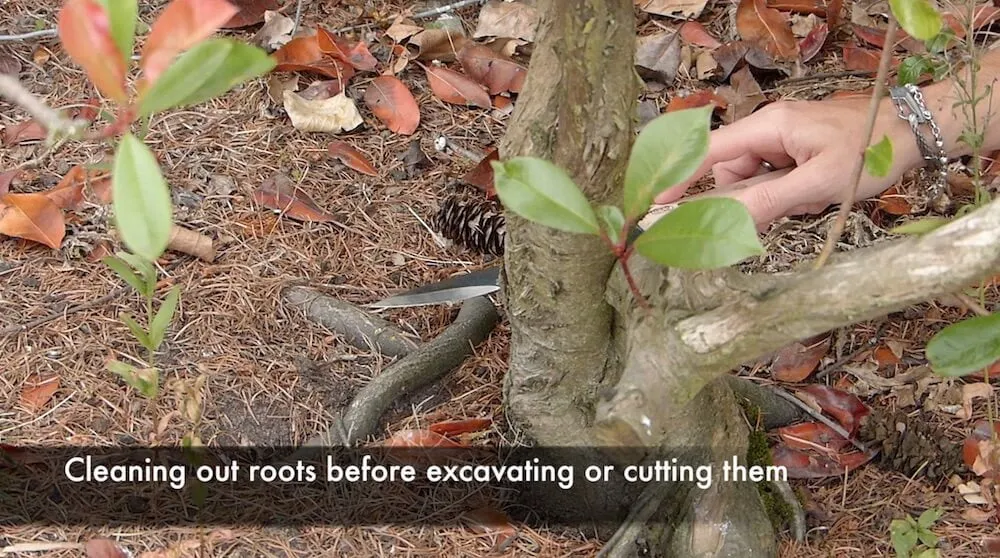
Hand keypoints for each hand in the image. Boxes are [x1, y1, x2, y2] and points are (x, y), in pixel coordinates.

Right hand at [654, 98, 921, 224]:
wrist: (916, 131)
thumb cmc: (870, 151)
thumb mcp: (818, 184)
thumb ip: (767, 201)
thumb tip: (721, 222)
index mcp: (767, 126)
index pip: (706, 151)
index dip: (677, 178)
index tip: (653, 205)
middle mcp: (767, 129)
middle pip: (728, 172)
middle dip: (746, 198)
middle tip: (778, 213)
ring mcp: (781, 140)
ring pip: (751, 181)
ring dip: (772, 199)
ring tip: (809, 201)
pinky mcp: (793, 152)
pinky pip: (771, 180)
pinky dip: (786, 195)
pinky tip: (814, 196)